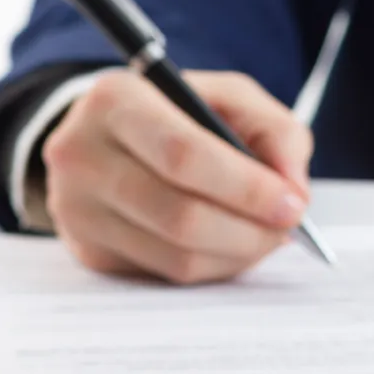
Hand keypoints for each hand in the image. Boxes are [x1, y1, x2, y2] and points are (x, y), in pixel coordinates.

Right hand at [42, 70, 313, 283]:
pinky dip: (215, 265)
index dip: (247, 188)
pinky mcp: (90, 251)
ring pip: (178, 256)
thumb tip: (294, 192)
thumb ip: (276, 132)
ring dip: (239, 253)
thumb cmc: (178, 114)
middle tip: (288, 227)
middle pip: (180, 216)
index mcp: (116, 101)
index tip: (293, 204)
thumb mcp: (230, 99)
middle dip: (251, 230)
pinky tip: (231, 244)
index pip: (183, 155)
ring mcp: (79, 210)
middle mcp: (82, 155)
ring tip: (266, 234)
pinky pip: (168, 274)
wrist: (106, 137)